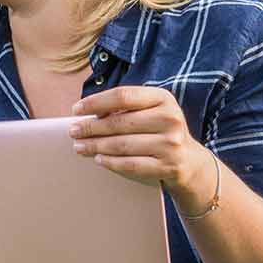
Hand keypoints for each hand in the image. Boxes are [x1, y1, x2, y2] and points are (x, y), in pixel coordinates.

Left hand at [71, 87, 210, 198]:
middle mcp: (170, 119)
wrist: (189, 159)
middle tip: (72, 131)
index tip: (75, 110)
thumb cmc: (158, 129)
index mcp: (163, 98)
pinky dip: (111, 162)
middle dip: (90, 127)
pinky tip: (98, 159)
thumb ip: (124, 107)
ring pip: (122, 145)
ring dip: (95, 146)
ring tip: (79, 146)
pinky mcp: (168, 166)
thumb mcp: (149, 110)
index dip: (95, 102)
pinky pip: (131, 164)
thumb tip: (85, 113)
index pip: (123, 96)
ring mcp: (171, 144)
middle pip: (119, 122)